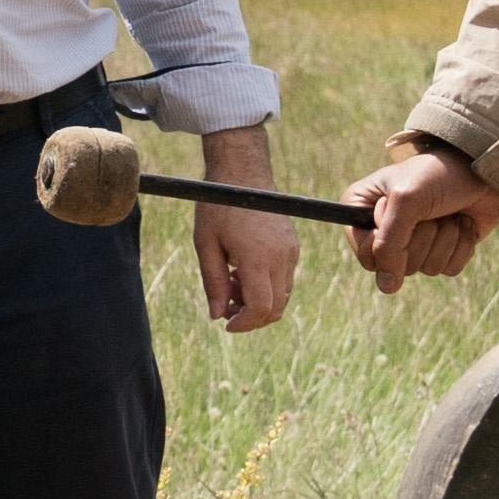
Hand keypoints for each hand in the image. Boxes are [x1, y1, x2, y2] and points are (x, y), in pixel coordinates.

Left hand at [190, 128, 301, 332]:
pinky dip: (265, 285)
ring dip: (257, 300)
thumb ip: (213, 283)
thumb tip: (217, 316)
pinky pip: (284, 279)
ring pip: (281, 295)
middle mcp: (281, 257)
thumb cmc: (219, 207)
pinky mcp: (292, 246)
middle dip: (250, 317)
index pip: (261, 308)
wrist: (242, 174)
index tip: (226, 324)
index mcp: (258, 257)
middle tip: (225, 307)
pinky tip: (241, 270)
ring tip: (230, 282)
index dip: (245, 324)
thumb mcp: (206, 245)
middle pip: (275, 307)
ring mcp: (290, 252)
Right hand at [341, 142, 498, 290]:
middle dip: (421, 238)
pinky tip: (461, 222)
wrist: (481, 169)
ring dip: (444, 238)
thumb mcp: (406, 200)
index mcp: (362, 209)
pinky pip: (448, 268)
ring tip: (447, 212)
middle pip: (397, 266)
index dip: (387, 242)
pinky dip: (460, 245)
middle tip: (430, 210)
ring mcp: (414, 242)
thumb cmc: (437, 173)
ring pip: (425, 268)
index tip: (401, 215)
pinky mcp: (441, 249)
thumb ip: (389, 244)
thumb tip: (386, 287)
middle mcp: (383, 229)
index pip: (367, 255)